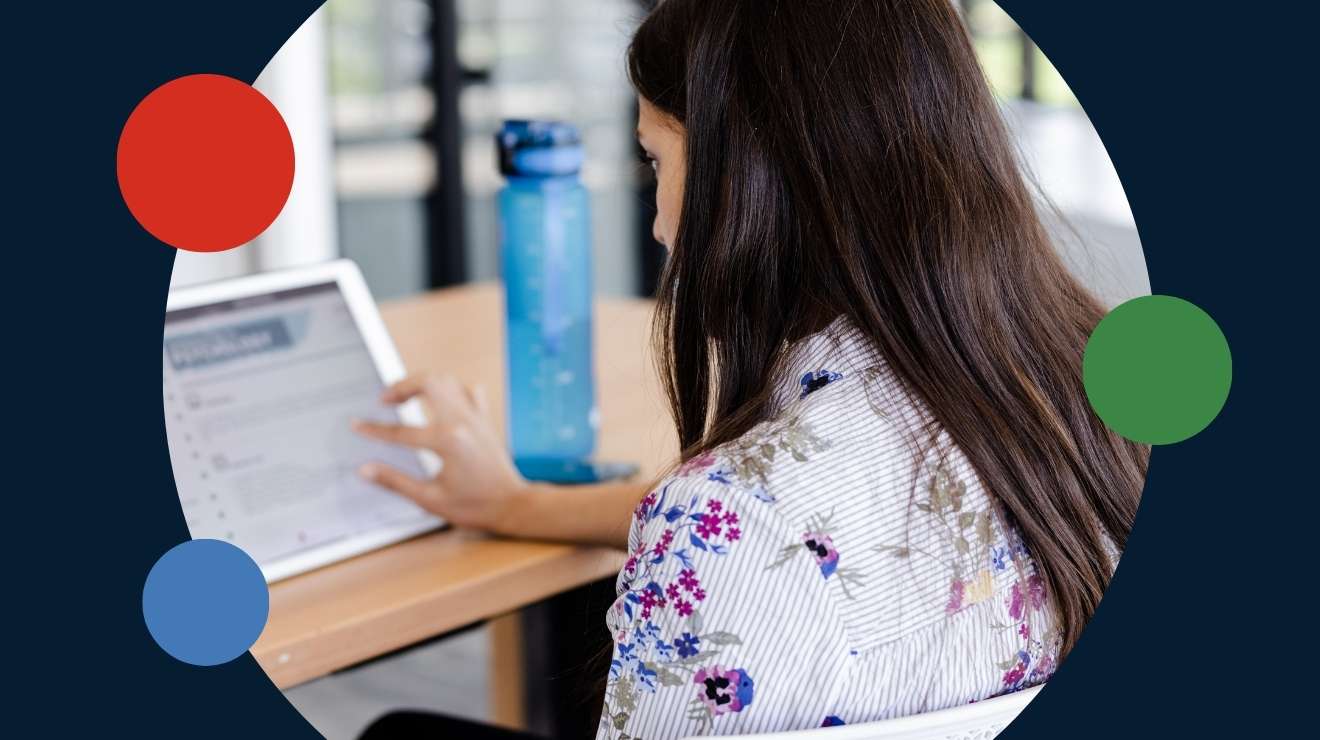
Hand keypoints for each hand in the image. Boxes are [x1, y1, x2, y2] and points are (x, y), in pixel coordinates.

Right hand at [352, 373, 529, 533]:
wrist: (512, 505)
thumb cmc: (475, 505)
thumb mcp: (429, 499)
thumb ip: (394, 481)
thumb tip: (366, 470)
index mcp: (447, 442)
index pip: (400, 431)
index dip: (374, 429)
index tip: (357, 425)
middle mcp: (462, 422)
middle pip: (429, 383)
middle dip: (402, 386)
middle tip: (385, 400)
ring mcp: (476, 417)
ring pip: (448, 381)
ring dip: (424, 382)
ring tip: (406, 395)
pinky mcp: (485, 419)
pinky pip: (468, 391)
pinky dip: (451, 389)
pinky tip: (440, 402)